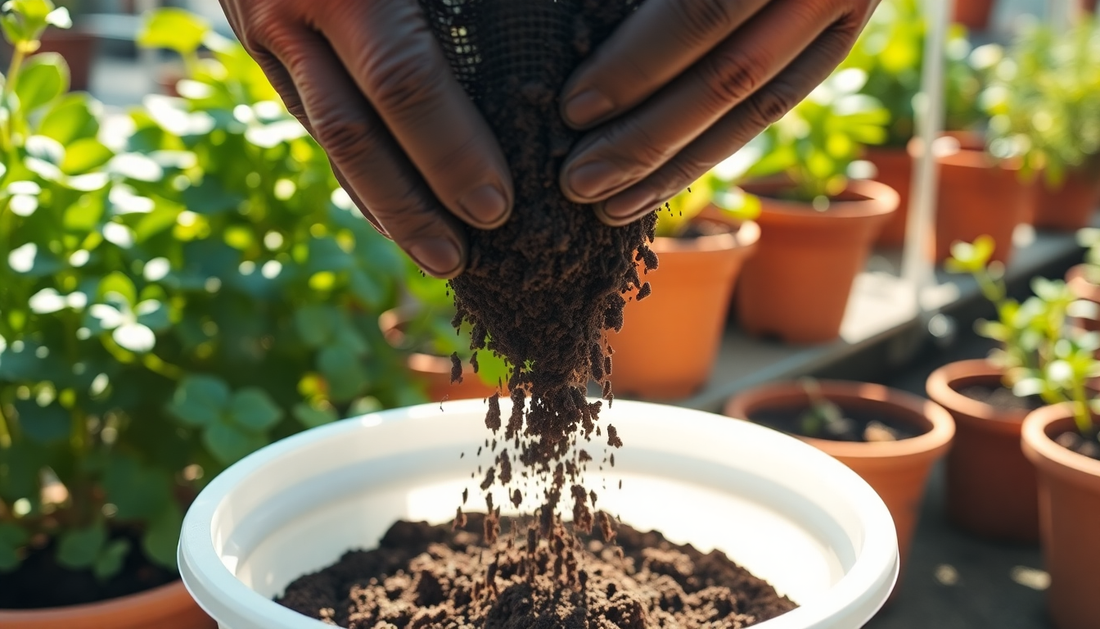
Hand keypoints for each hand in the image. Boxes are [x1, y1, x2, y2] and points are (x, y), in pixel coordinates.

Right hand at [218, 0, 513, 278]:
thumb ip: (467, 7)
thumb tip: (523, 47)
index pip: (402, 83)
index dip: (451, 152)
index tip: (497, 209)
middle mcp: (288, 12)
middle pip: (353, 137)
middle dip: (409, 209)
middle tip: (459, 265)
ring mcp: (261, 31)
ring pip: (326, 138)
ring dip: (379, 204)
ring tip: (431, 251)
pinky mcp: (256, 42)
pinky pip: (311, 116)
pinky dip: (354, 169)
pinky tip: (388, 203)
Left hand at [559, 0, 878, 224]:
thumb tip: (558, 15)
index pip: (700, 10)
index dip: (635, 67)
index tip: (573, 108)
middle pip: (727, 75)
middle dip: (646, 138)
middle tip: (577, 181)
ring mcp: (845, 8)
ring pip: (755, 107)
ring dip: (678, 165)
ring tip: (610, 206)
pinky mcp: (842, 35)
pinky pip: (776, 104)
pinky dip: (714, 147)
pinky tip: (664, 181)